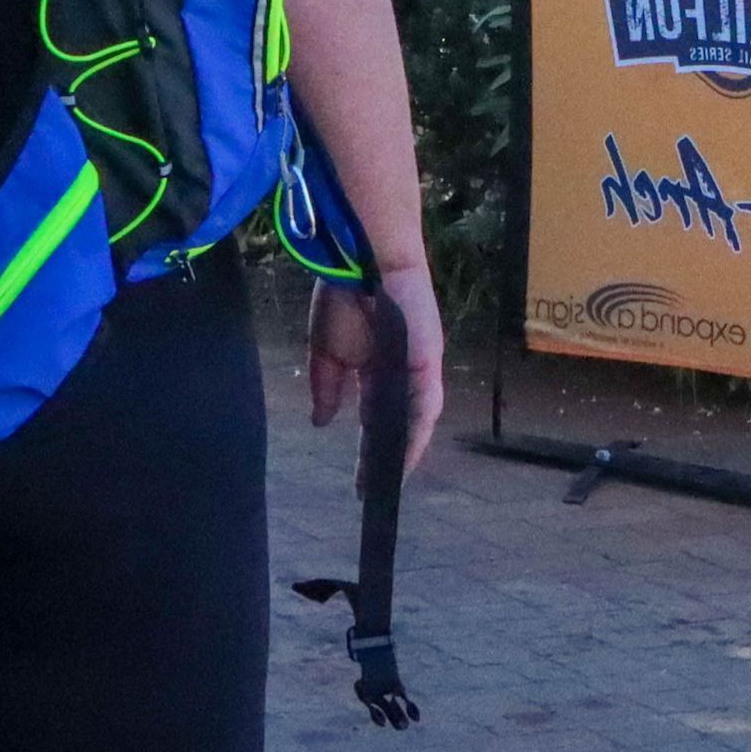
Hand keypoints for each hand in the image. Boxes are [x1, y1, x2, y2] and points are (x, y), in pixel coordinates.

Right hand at [307, 275, 446, 473]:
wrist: (362, 260)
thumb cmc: (344, 297)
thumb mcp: (326, 353)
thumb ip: (326, 389)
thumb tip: (321, 424)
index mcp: (377, 371)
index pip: (374, 421)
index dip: (367, 451)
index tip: (358, 482)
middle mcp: (402, 374)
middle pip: (397, 426)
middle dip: (386, 460)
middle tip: (372, 491)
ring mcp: (418, 368)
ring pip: (415, 420)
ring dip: (404, 450)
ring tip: (388, 480)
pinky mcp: (429, 360)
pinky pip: (426, 404)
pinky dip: (418, 430)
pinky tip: (406, 453)